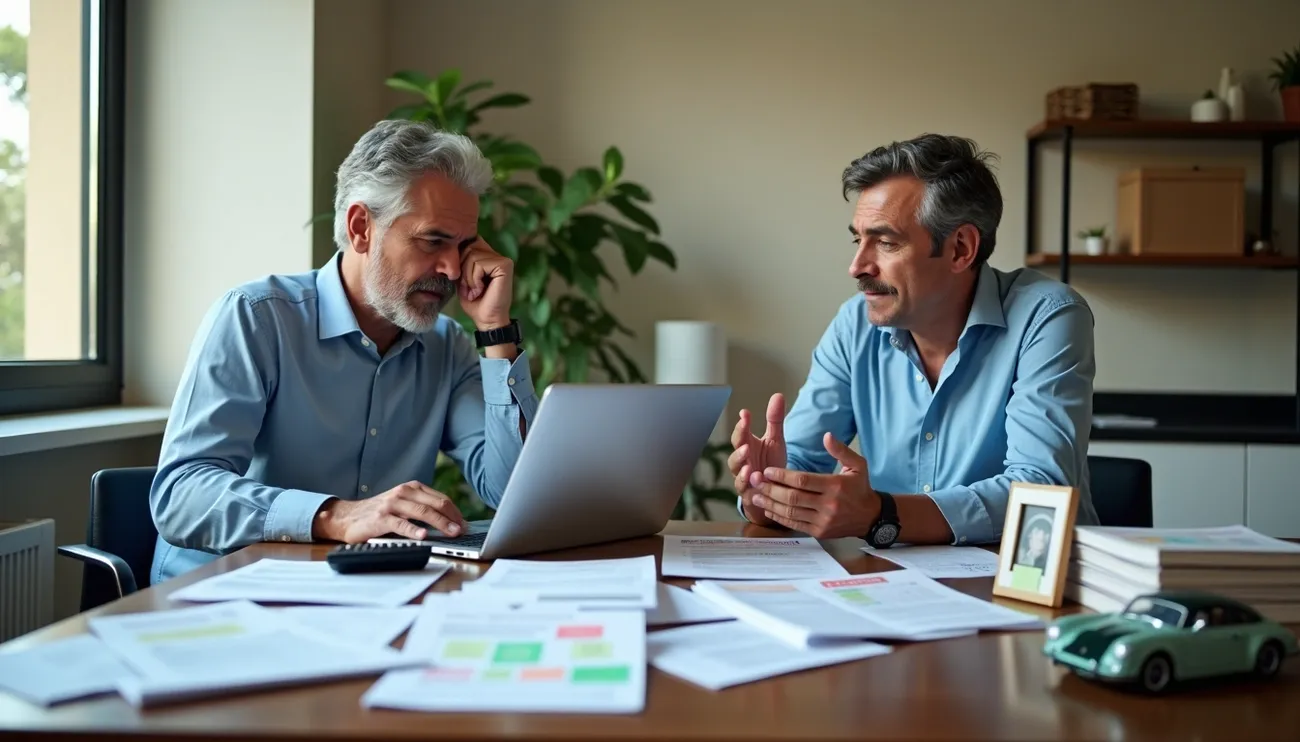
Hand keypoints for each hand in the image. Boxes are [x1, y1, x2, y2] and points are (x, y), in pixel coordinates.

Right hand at [312, 481, 466, 542]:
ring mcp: (392, 504)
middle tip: (463, 530)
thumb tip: (449, 522)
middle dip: (452, 517)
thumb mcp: (402, 505)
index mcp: (412, 488)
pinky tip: (423, 535)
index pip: (440, 499)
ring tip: (452, 532)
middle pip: (435, 504)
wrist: (346, 516)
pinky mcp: (381, 518)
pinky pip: (401, 524)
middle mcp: (403, 493)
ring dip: (440, 523)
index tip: (465, 523)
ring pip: (422, 512)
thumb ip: (421, 509)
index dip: (455, 511)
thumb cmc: (378, 513)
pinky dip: (413, 530)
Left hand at [458, 240, 513, 329]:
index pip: (468, 242)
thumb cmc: (474, 301)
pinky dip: (475, 279)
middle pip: (468, 247)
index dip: (460, 260)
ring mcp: (503, 259)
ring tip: (475, 290)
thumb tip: (451, 246)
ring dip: (468, 277)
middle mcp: (496, 254)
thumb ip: (459, 261)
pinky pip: (479, 264)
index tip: (462, 279)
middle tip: (469, 287)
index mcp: (487, 255)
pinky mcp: (505, 265)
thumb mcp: (461, 277)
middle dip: (462, 270)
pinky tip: (481, 289)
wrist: (486, 320)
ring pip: (472, 256)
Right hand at [728, 393, 786, 525]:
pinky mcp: (748, 491)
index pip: (742, 432)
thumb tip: (778, 395)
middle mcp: (743, 460)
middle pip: (735, 448)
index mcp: (748, 445)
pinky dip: (746, 482)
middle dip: (739, 442)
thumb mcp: (775, 440)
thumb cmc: (770, 464)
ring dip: (741, 462)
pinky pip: (743, 487)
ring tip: (748, 459)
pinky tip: (753, 477)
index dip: (742, 424)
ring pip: (736, 468)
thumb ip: (774, 420)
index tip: (746, 414)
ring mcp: (743, 475)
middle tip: (745, 435)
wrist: (773, 491)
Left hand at [749, 432, 880, 538]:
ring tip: (756, 495)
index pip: (802, 480)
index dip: (782, 476)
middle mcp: (828, 505)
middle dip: (771, 489)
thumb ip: (841, 450)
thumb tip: (826, 435)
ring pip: (791, 512)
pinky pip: (795, 524)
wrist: (871, 517)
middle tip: (756, 482)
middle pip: (793, 497)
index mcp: (835, 486)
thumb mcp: (858, 465)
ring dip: (771, 504)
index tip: (767, 470)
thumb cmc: (860, 488)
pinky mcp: (820, 532)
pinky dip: (779, 517)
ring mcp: (823, 521)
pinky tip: (768, 509)